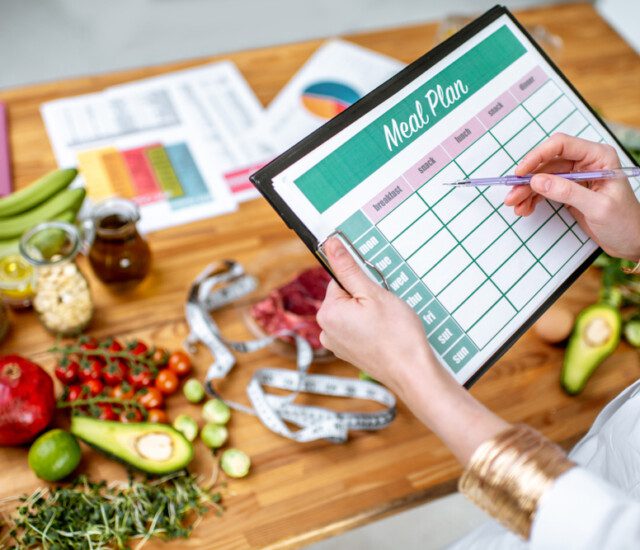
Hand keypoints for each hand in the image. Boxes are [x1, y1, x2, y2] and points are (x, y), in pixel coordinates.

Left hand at [317, 237, 436, 395]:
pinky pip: (357, 329)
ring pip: (353, 313)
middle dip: (367, 298)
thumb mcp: (374, 293)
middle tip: (386, 310)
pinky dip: (371, 328)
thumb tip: (331, 245)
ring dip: (370, 313)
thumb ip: (349, 268)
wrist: (413, 373)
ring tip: (388, 324)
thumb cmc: (397, 335)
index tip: (378, 292)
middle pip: (346, 297)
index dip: (363, 283)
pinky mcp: (350, 353)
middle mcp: (326, 330)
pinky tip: (386, 334)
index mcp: (328, 313)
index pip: (340, 280)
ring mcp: (338, 344)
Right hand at [504, 133, 639, 260]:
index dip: (537, 156)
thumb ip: (567, 192)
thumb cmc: (625, 223)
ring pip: (543, 178)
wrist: (632, 242)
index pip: (561, 146)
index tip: (521, 173)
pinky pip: (546, 190)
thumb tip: (537, 181)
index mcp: (598, 157)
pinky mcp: (569, 191)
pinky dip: (533, 199)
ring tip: (515, 206)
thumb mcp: (597, 207)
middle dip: (528, 180)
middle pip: (547, 163)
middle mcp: (586, 163)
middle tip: (512, 196)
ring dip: (527, 192)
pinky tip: (525, 209)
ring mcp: (576, 177)